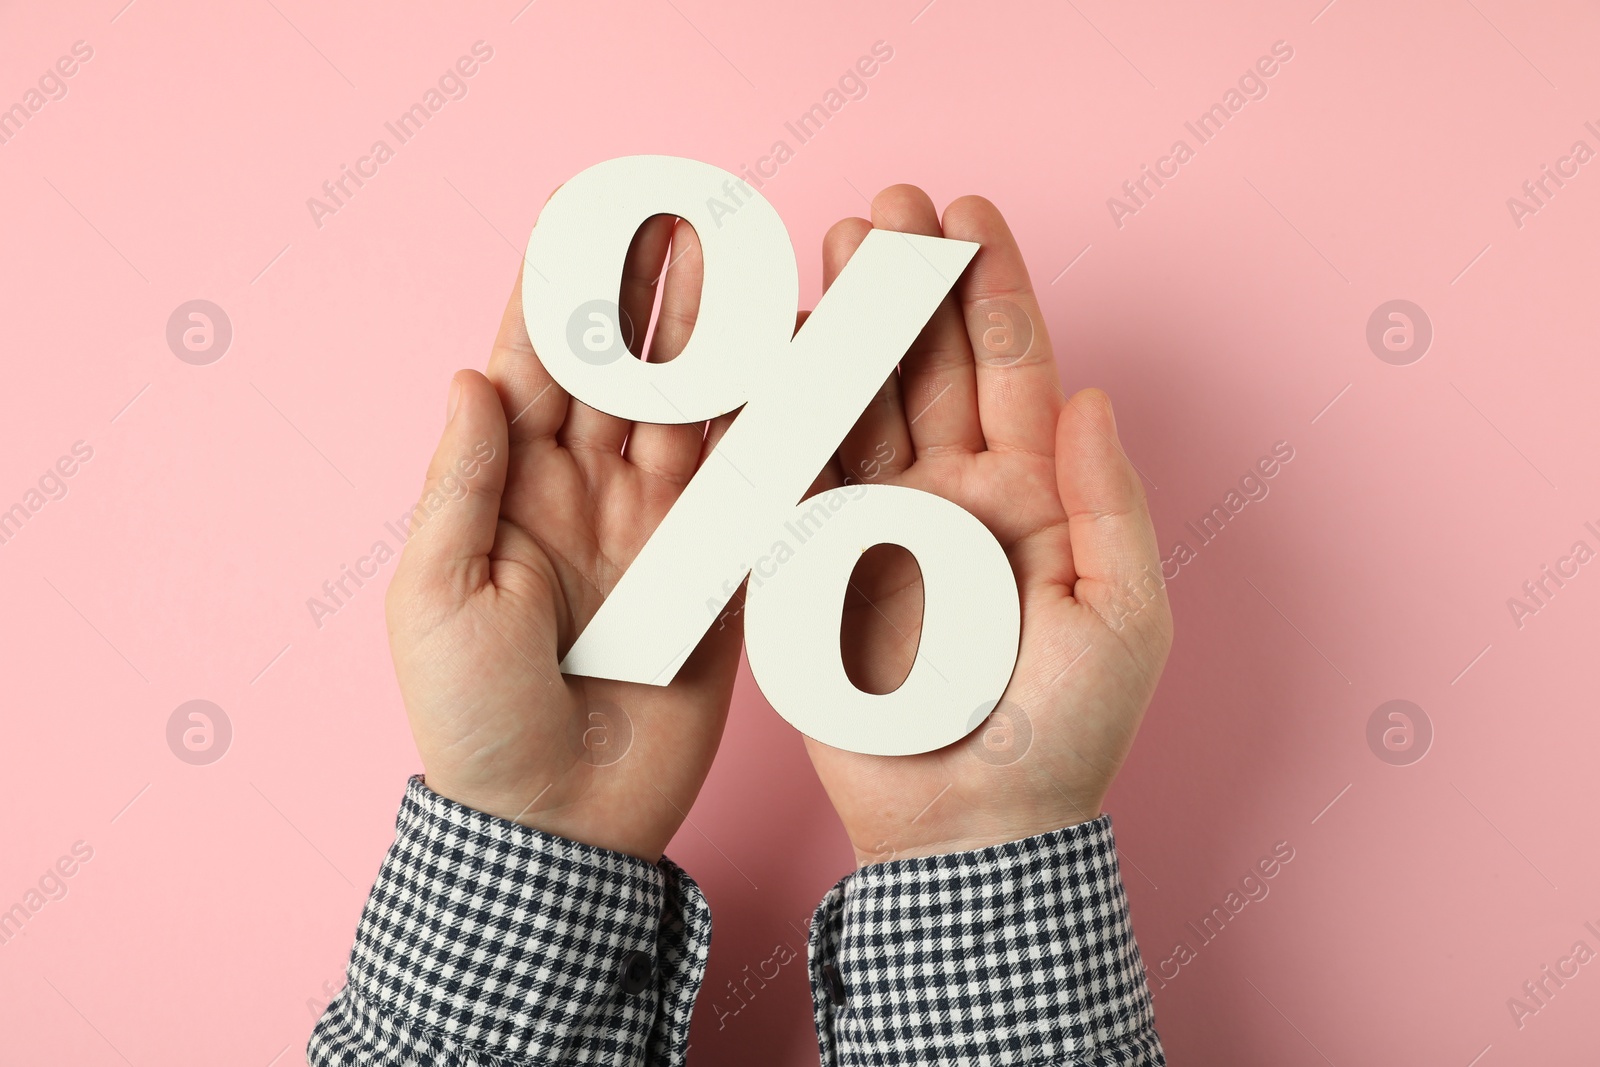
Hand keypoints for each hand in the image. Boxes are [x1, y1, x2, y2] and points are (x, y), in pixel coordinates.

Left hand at [385, 215, 742, 861]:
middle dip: (647, 295)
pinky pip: (743, 485)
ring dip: (710, 341)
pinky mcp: (715, 569)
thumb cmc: (473, 717)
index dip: (556, 293)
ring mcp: (657, 527)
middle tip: (679, 218)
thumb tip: (470, 377)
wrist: (559, 819)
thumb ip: (462, 484)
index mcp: (511, 491)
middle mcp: (587, 493)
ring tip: (734, 267)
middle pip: (622, 371)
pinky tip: (781, 368)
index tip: (580, 218)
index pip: (534, 367)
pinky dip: (764, 427)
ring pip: (690, 412)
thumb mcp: (436, 596)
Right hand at [803, 186, 1172, 864]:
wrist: (969, 827)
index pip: (1011, 369)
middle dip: (908, 283)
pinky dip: (787, 406)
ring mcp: (879, 524)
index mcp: (1028, 496)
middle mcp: (951, 495)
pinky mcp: (817, 561)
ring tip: (834, 248)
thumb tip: (1093, 394)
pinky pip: (799, 470)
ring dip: (845, 324)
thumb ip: (1108, 503)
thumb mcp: (1122, 615)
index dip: (993, 288)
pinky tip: (780, 344)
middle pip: (925, 365)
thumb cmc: (1064, 732)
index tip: (970, 211)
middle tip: (885, 208)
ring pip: (857, 400)